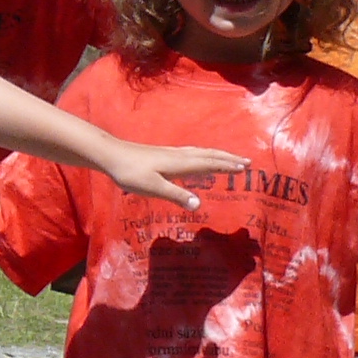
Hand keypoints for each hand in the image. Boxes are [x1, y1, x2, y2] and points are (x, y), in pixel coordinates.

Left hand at [100, 142, 235, 213]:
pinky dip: (204, 154)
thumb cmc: (131, 173)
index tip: (244, 167)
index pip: (208, 164)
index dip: (226, 166)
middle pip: (208, 155)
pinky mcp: (164, 154)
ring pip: (201, 152)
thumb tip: (199, 204)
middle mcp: (179, 156)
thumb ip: (176, 195)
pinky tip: (200, 157)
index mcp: (180, 164)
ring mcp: (171, 153)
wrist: (111, 155)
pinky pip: (192, 153)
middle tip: (246, 161)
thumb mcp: (153, 188)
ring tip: (229, 158)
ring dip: (217, 155)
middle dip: (227, 158)